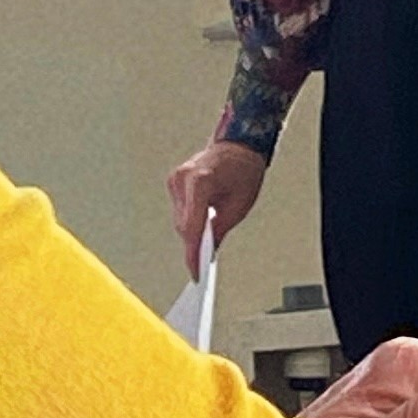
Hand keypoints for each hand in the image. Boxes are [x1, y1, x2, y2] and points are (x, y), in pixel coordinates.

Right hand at [166, 140, 266, 270]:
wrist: (239, 145)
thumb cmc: (243, 171)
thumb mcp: (239, 206)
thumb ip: (219, 230)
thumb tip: (207, 252)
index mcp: (200, 181)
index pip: (192, 225)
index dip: (193, 253)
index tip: (195, 272)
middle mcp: (183, 178)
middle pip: (184, 225)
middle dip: (194, 244)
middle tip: (202, 266)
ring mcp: (176, 179)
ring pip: (180, 219)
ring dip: (192, 232)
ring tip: (204, 245)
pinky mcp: (174, 181)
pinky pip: (179, 210)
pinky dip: (189, 220)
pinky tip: (200, 227)